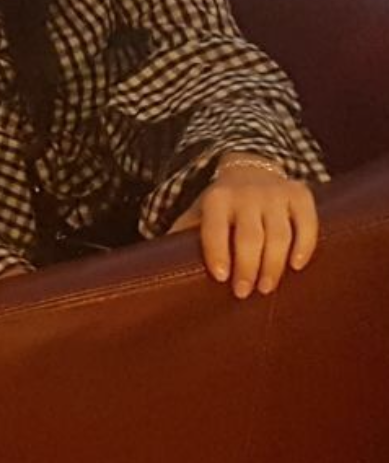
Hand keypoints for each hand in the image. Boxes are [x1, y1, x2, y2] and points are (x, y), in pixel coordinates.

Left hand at [167, 160, 317, 298]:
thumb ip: (181, 236)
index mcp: (216, 199)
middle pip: (250, 236)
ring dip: (273, 265)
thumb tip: (156, 267)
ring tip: (266, 288)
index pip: (215, 228)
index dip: (217, 252)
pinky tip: (296, 266)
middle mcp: (246, 193)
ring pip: (279, 233)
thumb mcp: (197, 214)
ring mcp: (275, 193)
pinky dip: (304, 245)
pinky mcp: (299, 194)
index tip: (221, 278)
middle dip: (248, 267)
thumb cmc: (221, 207)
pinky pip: (306, 221)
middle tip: (243, 292)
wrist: (251, 170)